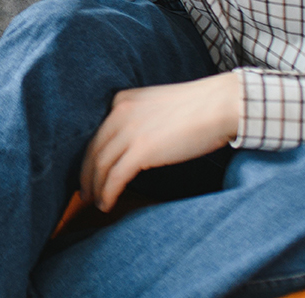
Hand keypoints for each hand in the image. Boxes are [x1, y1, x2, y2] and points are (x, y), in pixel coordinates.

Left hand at [79, 72, 240, 211]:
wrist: (220, 105)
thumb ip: (141, 119)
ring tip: (96, 202)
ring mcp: (129, 131)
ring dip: (95, 188)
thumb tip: (136, 144)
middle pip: (93, 150)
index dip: (89, 156)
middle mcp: (119, 113)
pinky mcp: (141, 150)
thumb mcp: (158, 105)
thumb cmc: (199, 107)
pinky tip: (107, 204)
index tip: (88, 171)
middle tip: (84, 192)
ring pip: (100, 165)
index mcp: (122, 100)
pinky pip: (115, 176)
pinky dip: (108, 193)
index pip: (98, 132)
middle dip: (86, 174)